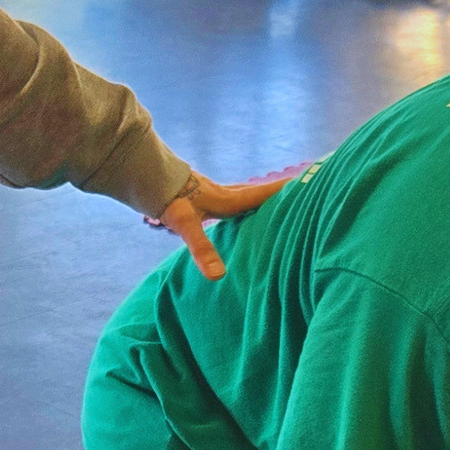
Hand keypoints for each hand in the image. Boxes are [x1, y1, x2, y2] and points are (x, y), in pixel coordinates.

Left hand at [153, 166, 296, 280]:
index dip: (283, 192)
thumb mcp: (183, 225)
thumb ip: (202, 249)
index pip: (261, 196)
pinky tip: (235, 212)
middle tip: (300, 191)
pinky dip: (240, 204)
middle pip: (256, 194)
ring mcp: (210, 194)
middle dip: (277, 194)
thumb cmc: (165, 197)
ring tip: (275, 203)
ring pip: (242, 196)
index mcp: (226, 200)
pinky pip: (228, 201)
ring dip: (259, 198)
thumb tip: (219, 276)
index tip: (308, 182)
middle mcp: (222, 194)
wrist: (140, 173)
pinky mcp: (199, 197)